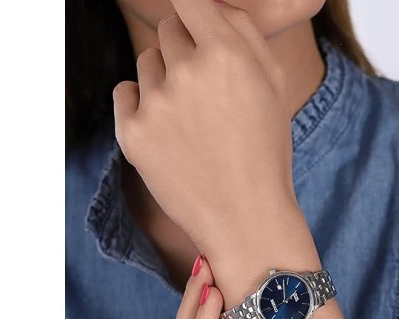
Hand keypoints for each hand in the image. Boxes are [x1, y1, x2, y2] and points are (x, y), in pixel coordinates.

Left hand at [113, 0, 297, 261]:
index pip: (189, 0)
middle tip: (205, 93)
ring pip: (147, 65)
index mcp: (226, 54)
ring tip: (190, 120)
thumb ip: (245, 33)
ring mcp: (155, 103)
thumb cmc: (264, 154)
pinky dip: (142, 106)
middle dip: (184, 52)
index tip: (194, 25)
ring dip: (164, 81)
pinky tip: (168, 131)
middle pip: (168, 32)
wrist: (244, 216)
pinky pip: (125, 94)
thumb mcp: (273, 87)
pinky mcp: (132, 133)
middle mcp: (186, 71)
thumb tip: (215, 6)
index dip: (193, 12)